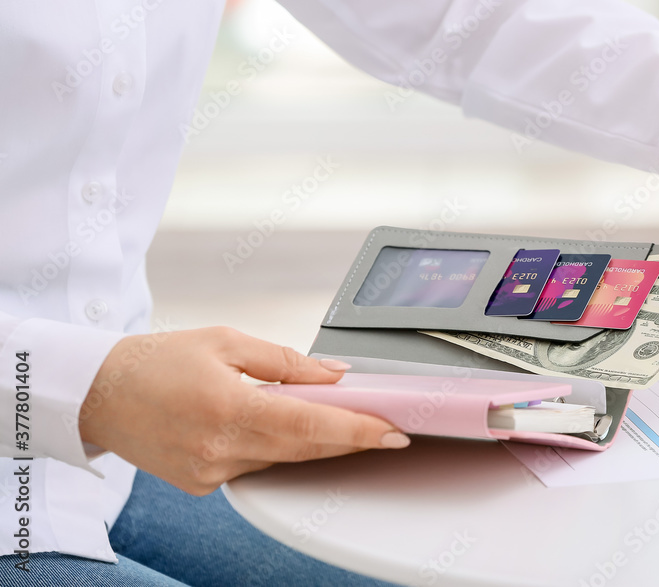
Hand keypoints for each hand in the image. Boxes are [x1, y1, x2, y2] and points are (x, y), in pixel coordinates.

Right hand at [79, 327, 409, 494]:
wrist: (98, 393)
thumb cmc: (156, 361)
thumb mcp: (226, 341)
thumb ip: (287, 362)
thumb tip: (334, 375)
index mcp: (227, 408)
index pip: (311, 426)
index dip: (358, 430)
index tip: (393, 431)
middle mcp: (219, 449)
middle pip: (306, 448)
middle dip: (349, 437)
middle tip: (384, 425)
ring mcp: (209, 473)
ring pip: (284, 460)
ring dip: (316, 442)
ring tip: (343, 420)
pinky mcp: (202, 484)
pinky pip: (257, 467)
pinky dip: (279, 448)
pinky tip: (288, 429)